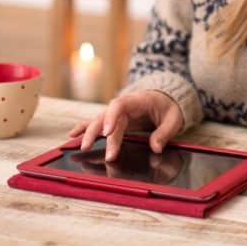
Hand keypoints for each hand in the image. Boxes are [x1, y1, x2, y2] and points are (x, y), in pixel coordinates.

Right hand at [67, 90, 183, 161]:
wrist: (167, 98)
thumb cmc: (170, 107)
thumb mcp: (174, 118)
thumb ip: (165, 132)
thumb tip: (155, 148)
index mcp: (138, 100)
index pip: (120, 105)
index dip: (111, 117)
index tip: (107, 132)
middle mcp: (124, 105)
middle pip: (106, 116)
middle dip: (96, 132)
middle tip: (89, 148)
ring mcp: (118, 112)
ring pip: (99, 121)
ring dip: (88, 132)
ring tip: (80, 146)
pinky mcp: (115, 120)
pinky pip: (98, 123)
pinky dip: (85, 127)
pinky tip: (72, 136)